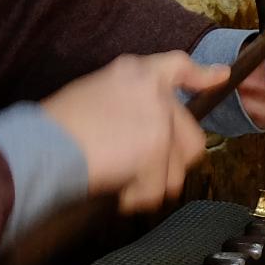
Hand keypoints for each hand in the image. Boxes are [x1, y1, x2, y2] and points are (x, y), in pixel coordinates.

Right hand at [41, 53, 220, 213]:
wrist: (44, 145)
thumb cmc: (55, 128)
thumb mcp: (92, 94)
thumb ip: (125, 102)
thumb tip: (141, 127)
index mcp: (133, 72)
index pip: (176, 66)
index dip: (201, 75)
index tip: (220, 77)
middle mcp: (151, 91)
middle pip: (189, 134)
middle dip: (170, 161)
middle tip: (141, 170)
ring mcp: (158, 119)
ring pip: (178, 165)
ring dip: (153, 181)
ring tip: (122, 178)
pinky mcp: (156, 148)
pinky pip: (158, 188)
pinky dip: (138, 197)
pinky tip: (117, 189)